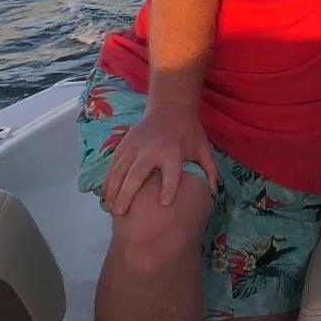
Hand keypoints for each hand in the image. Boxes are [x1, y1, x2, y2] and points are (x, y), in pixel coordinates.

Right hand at [101, 104, 218, 213]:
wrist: (170, 107)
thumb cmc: (189, 132)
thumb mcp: (203, 149)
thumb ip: (210, 171)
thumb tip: (215, 193)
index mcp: (174, 152)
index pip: (171, 172)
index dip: (169, 187)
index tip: (164, 204)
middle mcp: (152, 150)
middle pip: (136, 174)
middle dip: (127, 194)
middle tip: (120, 213)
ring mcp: (134, 147)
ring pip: (119, 170)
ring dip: (112, 190)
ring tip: (109, 209)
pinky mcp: (123, 145)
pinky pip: (112, 165)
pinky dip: (107, 180)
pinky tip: (105, 195)